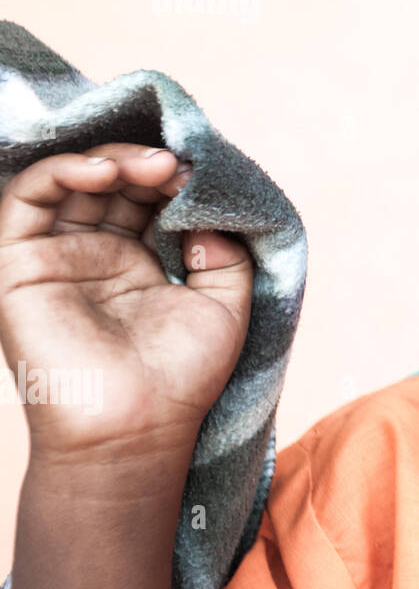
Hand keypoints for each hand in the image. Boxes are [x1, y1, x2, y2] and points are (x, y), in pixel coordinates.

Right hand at [0, 143, 253, 465]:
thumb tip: (208, 210)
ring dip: (111, 159)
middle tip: (179, 167)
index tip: (204, 177)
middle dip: (149, 164)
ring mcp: (58, 257)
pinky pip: (25, 199)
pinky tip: (104, 171)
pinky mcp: (20, 265)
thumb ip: (227, 252)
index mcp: (141, 263)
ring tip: (152, 167)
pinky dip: (61, 171)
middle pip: (114, 182)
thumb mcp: (227, 303)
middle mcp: (96, 255)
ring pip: (71, 180)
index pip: (150, 197)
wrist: (136, 429)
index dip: (175, 178)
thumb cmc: (182, 377)